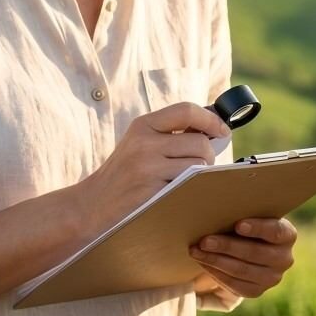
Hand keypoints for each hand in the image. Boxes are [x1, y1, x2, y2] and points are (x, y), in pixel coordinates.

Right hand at [74, 102, 229, 232]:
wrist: (93, 204)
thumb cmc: (125, 175)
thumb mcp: (140, 144)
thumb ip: (170, 135)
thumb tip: (213, 130)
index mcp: (143, 126)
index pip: (186, 110)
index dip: (211, 119)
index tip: (222, 131)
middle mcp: (144, 142)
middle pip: (200, 142)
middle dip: (208, 156)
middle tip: (200, 167)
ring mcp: (148, 167)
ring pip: (199, 165)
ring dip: (202, 175)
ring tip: (186, 180)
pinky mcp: (153, 190)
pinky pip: (189, 185)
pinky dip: (192, 189)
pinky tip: (179, 193)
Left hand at [189, 218, 297, 298]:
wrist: (242, 249)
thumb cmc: (241, 225)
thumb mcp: (245, 217)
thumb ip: (239, 214)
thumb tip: (220, 212)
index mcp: (287, 235)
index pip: (276, 232)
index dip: (258, 228)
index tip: (238, 225)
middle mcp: (284, 259)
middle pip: (255, 253)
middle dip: (227, 246)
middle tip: (204, 241)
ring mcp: (272, 278)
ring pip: (242, 270)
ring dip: (216, 260)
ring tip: (196, 251)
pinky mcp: (257, 291)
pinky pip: (235, 284)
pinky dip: (216, 273)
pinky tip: (203, 263)